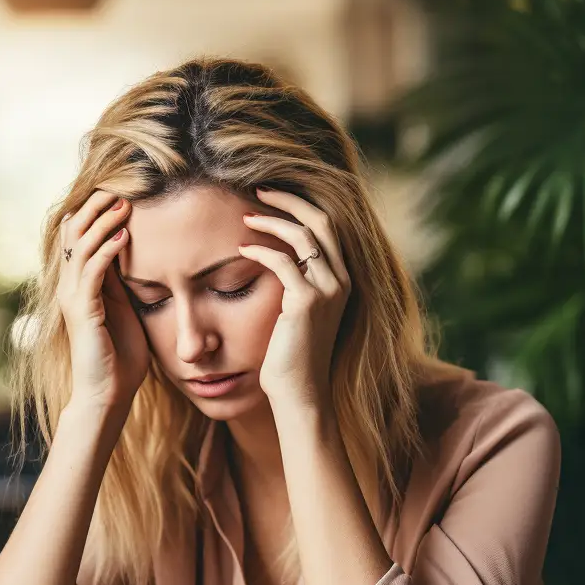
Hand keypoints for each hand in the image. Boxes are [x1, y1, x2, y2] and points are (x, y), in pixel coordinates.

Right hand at [57, 191, 149, 413]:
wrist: (108, 393)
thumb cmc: (121, 356)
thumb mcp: (125, 309)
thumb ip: (123, 282)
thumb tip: (137, 254)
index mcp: (80, 284)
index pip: (79, 235)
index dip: (95, 211)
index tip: (122, 191)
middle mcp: (69, 286)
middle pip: (73, 232)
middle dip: (95, 207)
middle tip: (121, 188)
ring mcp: (73, 298)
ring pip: (80, 246)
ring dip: (103, 222)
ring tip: (124, 204)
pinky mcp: (82, 311)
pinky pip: (91, 272)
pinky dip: (107, 250)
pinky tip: (125, 236)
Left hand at [239, 187, 350, 412]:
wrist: (300, 393)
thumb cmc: (292, 357)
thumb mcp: (298, 313)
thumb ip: (297, 284)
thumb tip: (277, 258)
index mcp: (342, 280)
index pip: (328, 226)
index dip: (301, 206)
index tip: (272, 197)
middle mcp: (341, 281)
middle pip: (321, 220)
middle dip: (290, 200)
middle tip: (259, 191)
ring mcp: (328, 291)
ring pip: (304, 235)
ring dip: (272, 221)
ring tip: (245, 217)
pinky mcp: (307, 303)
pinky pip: (283, 262)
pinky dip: (261, 250)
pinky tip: (243, 249)